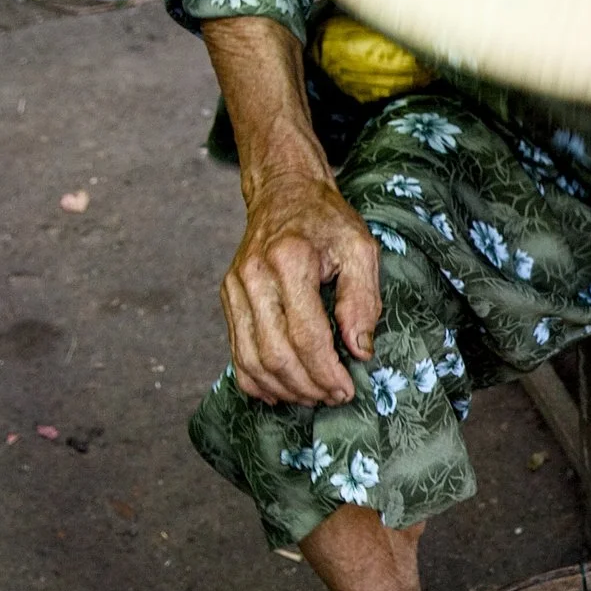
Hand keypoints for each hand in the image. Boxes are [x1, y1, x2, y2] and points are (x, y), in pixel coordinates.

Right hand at [222, 169, 381, 404]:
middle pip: (275, 354)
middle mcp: (253, 277)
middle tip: (335, 397)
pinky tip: (281, 392)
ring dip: (284, 389)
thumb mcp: (361, 249)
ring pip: (251, 360)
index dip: (326, 371)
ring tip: (314, 397)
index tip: (347, 389)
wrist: (284, 193)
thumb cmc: (327, 221)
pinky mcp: (228, 299)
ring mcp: (234, 289)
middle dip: (308, 386)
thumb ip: (363, 300)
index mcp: (289, 262)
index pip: (305, 335)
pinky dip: (256, 381)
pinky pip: (236, 353)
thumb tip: (359, 350)